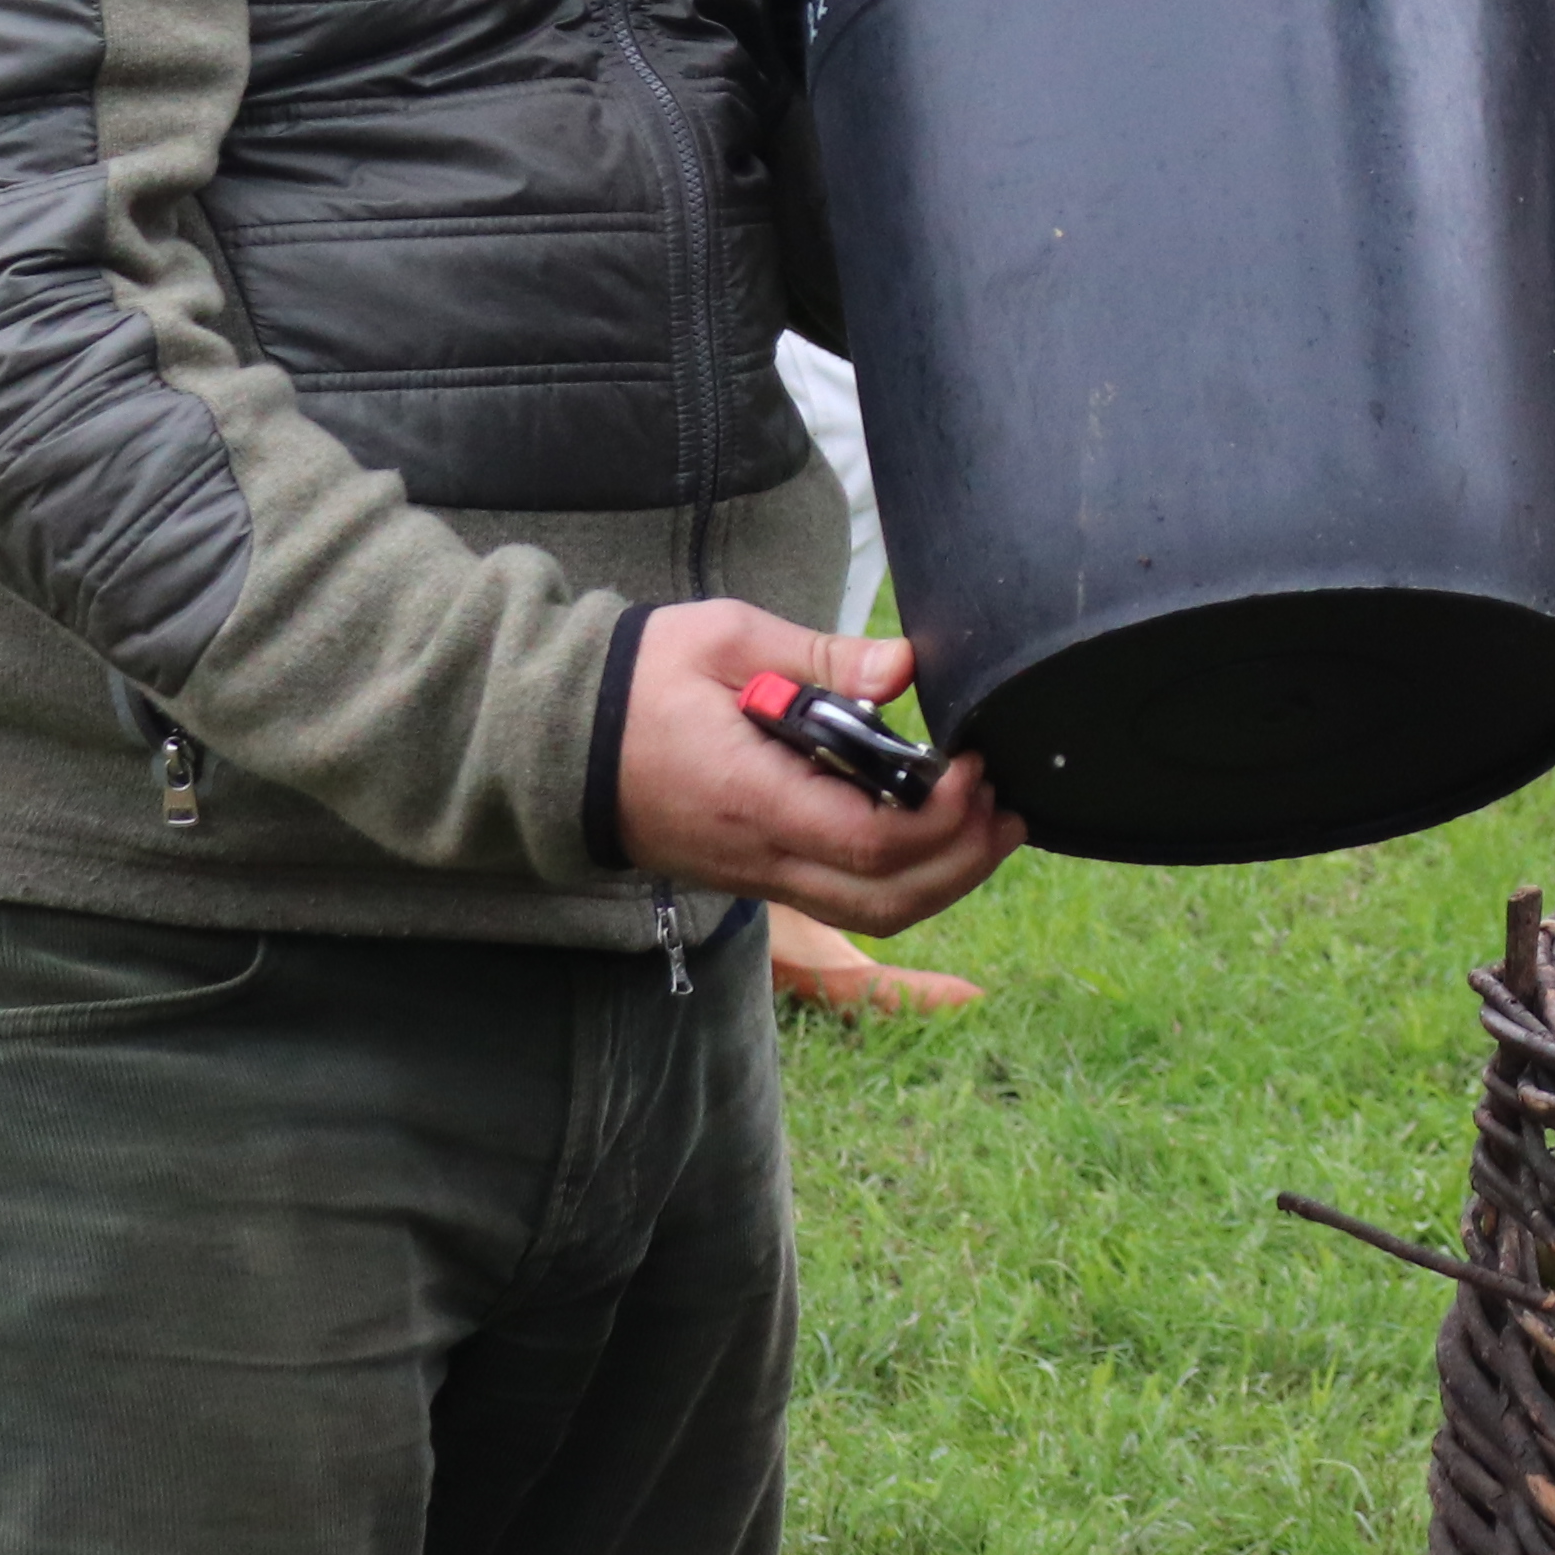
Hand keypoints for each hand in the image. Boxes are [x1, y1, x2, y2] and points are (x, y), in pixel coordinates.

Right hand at [611, 601, 1023, 931]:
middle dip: (965, 863)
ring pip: (870, 913)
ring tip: (987, 822)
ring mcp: (755, 877)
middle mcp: (758, 857)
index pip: (871, 842)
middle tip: (1005, 805)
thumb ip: (821, 659)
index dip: (944, 815)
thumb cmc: (637, 680)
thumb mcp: (727, 640)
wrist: (549, 740)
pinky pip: (843, 899)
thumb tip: (905, 670)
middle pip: (888, 902)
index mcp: (752, 798)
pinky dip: (901, 876)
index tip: (974, 763)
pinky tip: (929, 827)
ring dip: (943, 878)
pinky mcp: (753, 876)